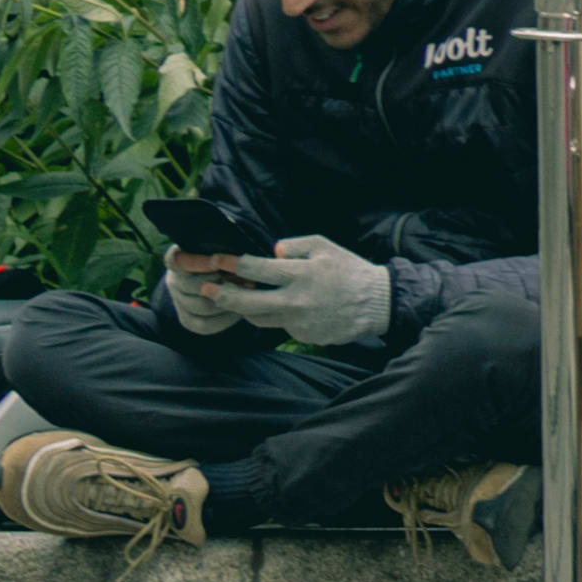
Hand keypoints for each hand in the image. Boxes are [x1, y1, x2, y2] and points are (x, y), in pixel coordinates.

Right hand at [162, 245, 261, 334]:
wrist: (225, 280)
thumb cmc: (230, 258)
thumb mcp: (228, 250)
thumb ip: (231, 250)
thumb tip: (266, 249)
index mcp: (178, 259)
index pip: (179, 260)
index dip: (197, 262)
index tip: (218, 262)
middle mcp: (174, 280)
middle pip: (193, 286)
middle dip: (223, 284)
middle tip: (249, 281)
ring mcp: (179, 301)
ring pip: (201, 306)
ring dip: (228, 301)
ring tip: (250, 295)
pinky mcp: (187, 319)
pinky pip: (204, 324)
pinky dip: (225, 320)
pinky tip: (240, 312)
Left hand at [219, 235, 393, 348]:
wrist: (378, 303)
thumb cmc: (350, 270)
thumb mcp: (325, 246)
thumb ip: (295, 245)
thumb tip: (271, 252)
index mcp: (300, 274)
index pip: (254, 268)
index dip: (230, 264)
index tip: (214, 260)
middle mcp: (295, 300)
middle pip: (245, 301)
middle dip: (220, 295)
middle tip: (204, 289)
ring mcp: (298, 321)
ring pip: (256, 318)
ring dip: (243, 307)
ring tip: (235, 298)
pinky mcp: (303, 335)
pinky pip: (278, 325)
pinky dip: (274, 316)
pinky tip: (279, 307)